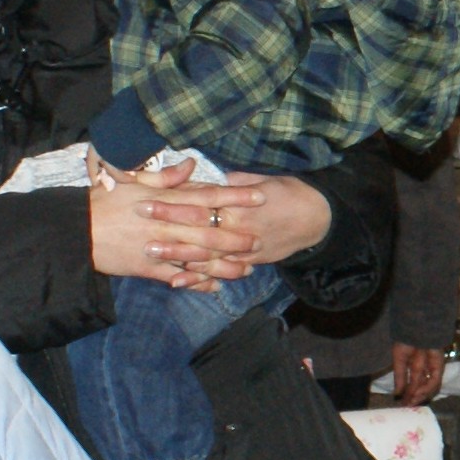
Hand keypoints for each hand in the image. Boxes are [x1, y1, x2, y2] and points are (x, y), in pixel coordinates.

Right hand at [90, 161, 255, 285]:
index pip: (207, 197)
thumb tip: (191, 164)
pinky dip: (196, 282)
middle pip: (209, 230)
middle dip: (237, 235)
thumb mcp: (132, 181)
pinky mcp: (147, 268)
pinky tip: (214, 287)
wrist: (76, 231)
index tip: (259, 197)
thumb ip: (166, 176)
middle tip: (260, 238)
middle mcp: (166, 224)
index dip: (235, 198)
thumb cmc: (104, 201)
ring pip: (198, 257)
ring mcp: (158, 248)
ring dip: (223, 263)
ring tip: (246, 268)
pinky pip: (177, 277)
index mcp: (165, 201)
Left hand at [154, 172, 331, 270]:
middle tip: (140, 228)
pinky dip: (199, 278)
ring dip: (177, 255)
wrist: (319, 218)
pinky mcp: (250, 261)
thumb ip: (234, 181)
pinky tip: (178, 282)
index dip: (173, 203)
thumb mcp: (262, 178)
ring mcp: (244, 247)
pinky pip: (220, 271)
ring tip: (150, 253)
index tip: (148, 200)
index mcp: (239, 202)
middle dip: (167, 228)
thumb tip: (210, 178)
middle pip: (198, 229)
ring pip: (206, 253)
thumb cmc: (290, 192)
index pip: (200, 202)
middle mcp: (239, 226)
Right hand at [391, 343, 445, 405]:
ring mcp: (432, 366)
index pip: (412, 383)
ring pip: (429, 386)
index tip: (402, 403)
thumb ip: (400, 377)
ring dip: (421, 395)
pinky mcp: (439, 365)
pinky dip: (427, 388)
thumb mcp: (399, 360)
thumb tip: (397, 394)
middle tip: (407, 406)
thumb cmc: (405, 340)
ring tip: (412, 401)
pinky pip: (435, 380)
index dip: (407, 393)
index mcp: (413, 364)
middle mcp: (424, 366)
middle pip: (421, 386)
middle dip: (414, 397)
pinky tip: (419, 393)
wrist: (415, 329)